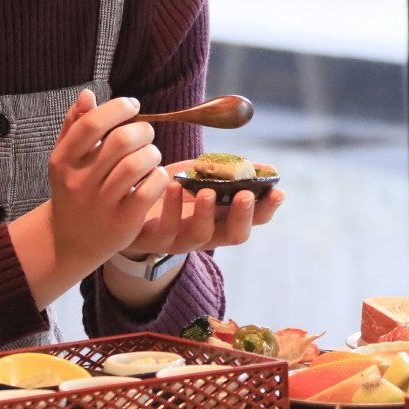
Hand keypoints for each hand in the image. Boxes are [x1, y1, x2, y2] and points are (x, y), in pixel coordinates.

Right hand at [46, 90, 170, 269]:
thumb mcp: (67, 158)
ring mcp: (101, 204)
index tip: (133, 105)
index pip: (92, 124)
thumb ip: (75, 125)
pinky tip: (155, 177)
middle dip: (142, 130)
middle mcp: (79, 182)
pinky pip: (150, 190)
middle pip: (121, 140)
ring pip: (138, 164)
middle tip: (146, 134)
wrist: (72, 239)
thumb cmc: (74, 189)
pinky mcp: (123, 222)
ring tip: (150, 155)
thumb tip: (87, 94)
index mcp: (64, 160)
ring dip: (152, 153)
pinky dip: (159, 178)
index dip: (118, 108)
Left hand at [117, 167, 284, 256]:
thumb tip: (268, 168)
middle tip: (244, 194)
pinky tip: (172, 185)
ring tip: (207, 191)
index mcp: (224, 218)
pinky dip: (172, 206)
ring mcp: (182, 240)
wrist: (130, 206)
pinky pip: (166, 228)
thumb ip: (231, 173)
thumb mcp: (204, 176)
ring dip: (207, 212)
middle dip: (242, 215)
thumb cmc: (174, 189)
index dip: (268, 208)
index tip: (278, 190)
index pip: (255, 219)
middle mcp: (208, 233)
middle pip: (234, 235)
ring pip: (200, 235)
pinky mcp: (155, 239)